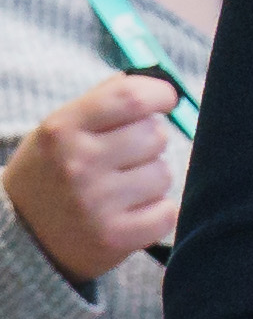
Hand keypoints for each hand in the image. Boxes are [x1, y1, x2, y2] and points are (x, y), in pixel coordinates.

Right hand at [3, 72, 181, 283]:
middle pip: (155, 135)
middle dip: (149, 143)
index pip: (131, 98)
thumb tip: (151, 80)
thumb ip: (102, 99)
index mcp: (62, 130)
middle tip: (126, 157)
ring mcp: (94, 204)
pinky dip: (156, 212)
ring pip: (163, 174)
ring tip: (119, 189)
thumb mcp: (59, 130)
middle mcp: (76, 165)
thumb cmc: (51, 172)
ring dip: (151, 180)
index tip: (166, 99)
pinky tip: (128, 213)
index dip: (159, 93)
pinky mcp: (113, 238)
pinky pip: (167, 212)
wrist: (19, 236)